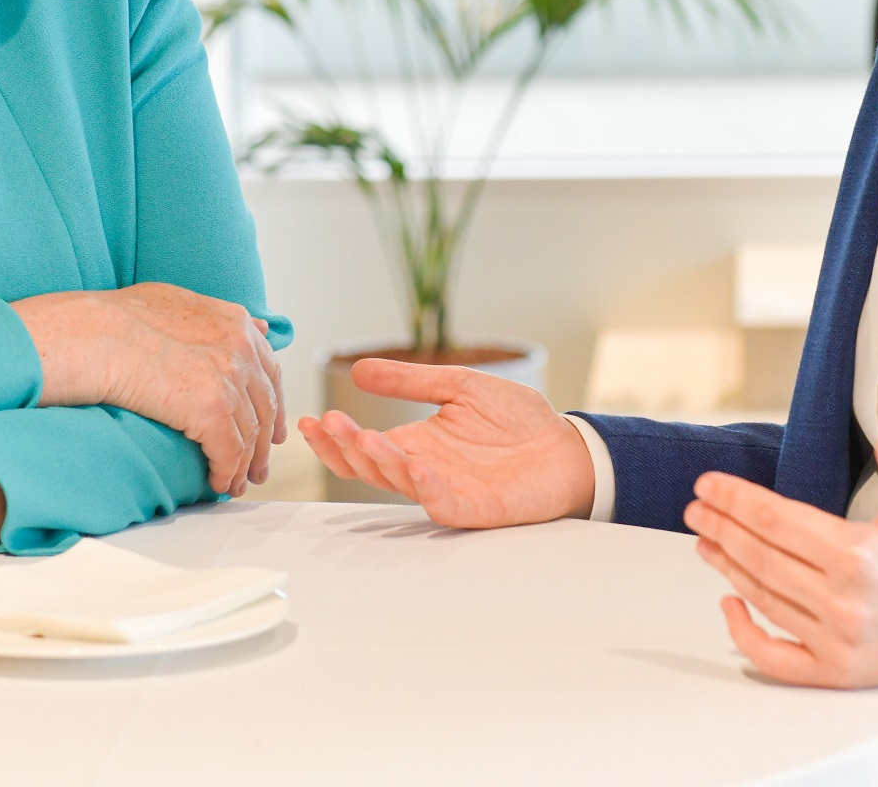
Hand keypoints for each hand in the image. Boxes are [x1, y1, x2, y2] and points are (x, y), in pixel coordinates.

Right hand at [11, 284, 282, 497]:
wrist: (95, 334)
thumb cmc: (118, 319)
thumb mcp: (178, 303)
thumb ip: (219, 318)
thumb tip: (258, 327)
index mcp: (234, 323)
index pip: (269, 372)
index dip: (271, 405)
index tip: (269, 428)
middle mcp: (240, 349)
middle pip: (265, 407)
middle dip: (264, 442)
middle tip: (258, 467)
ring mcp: (229, 379)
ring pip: (250, 435)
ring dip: (245, 466)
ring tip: (236, 484)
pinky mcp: (211, 410)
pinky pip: (229, 452)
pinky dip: (226, 472)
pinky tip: (218, 483)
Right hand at [296, 357, 593, 527]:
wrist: (567, 447)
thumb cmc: (517, 420)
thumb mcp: (459, 386)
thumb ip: (411, 382)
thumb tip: (358, 370)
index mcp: (416, 443)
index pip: (364, 446)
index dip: (335, 438)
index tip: (310, 420)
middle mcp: (425, 469)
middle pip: (371, 467)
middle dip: (346, 449)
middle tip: (327, 426)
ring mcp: (448, 490)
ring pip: (401, 484)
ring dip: (380, 463)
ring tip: (364, 438)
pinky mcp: (476, 508)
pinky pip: (443, 503)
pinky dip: (427, 488)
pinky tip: (416, 465)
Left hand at [684, 422, 877, 689]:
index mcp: (860, 556)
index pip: (776, 520)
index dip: (736, 500)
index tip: (709, 485)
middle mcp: (843, 603)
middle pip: (760, 557)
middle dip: (722, 527)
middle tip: (696, 508)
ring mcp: (837, 642)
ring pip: (763, 598)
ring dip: (727, 566)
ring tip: (706, 540)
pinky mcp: (838, 674)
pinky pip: (776, 658)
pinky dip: (745, 635)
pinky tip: (729, 605)